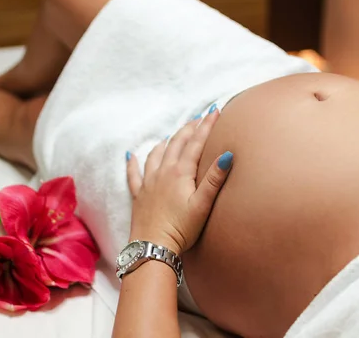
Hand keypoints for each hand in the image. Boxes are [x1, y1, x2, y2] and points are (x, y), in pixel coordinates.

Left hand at [126, 110, 233, 254]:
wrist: (153, 247)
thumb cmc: (180, 229)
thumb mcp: (202, 204)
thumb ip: (214, 179)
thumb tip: (227, 155)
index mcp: (180, 172)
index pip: (195, 143)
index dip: (206, 125)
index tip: (215, 111)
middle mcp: (162, 172)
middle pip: (176, 143)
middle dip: (189, 129)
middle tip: (199, 118)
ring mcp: (148, 183)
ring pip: (156, 154)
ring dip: (166, 141)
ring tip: (173, 135)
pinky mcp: (138, 195)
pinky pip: (134, 174)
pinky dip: (133, 163)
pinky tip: (131, 156)